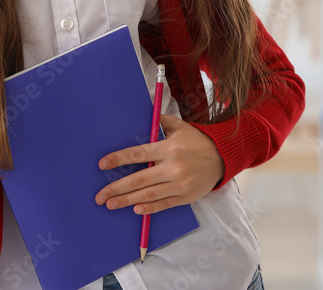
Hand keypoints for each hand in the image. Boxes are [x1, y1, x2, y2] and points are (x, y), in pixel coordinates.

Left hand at [94, 114, 223, 215]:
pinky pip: (164, 204)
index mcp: (168, 148)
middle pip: (139, 179)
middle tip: (100, 196)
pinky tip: (136, 209)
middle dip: (116, 188)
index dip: (118, 159)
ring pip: (149, 194)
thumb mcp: (179, 126)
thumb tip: (142, 113)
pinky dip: (150, 208)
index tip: (102, 165)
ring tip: (111, 204)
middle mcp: (172, 167)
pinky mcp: (185, 196)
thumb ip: (160, 122)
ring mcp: (179, 184)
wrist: (222, 157)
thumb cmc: (197, 141)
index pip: (138, 154)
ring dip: (127, 201)